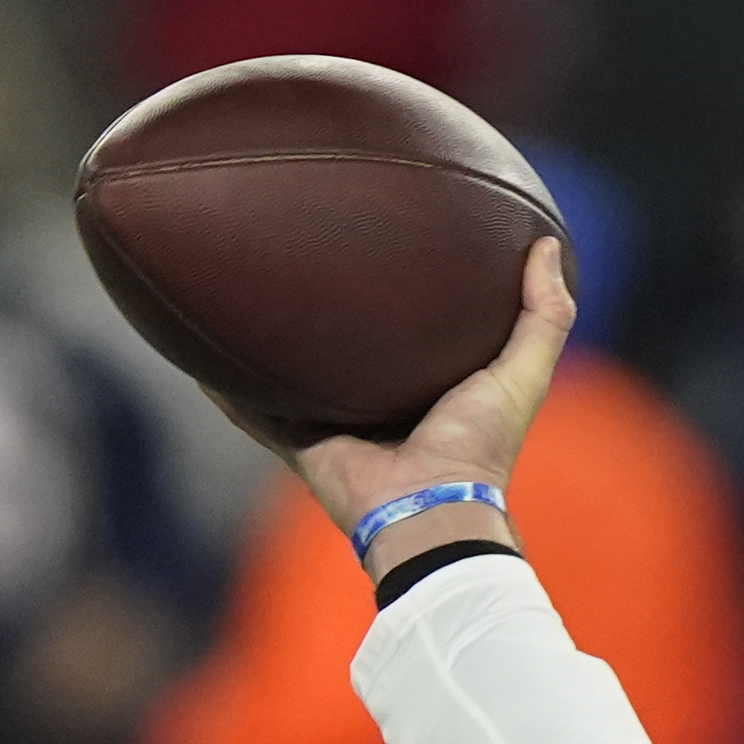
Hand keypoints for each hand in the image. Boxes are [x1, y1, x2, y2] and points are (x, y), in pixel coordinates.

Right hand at [218, 239, 570, 578]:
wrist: (429, 503)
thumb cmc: (480, 444)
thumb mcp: (523, 372)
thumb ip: (544, 315)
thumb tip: (549, 246)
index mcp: (425, 385)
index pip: (407, 328)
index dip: (399, 290)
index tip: (385, 239)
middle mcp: (375, 401)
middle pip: (340, 346)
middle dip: (319, 308)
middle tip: (296, 251)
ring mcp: (332, 422)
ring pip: (288, 373)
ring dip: (264, 341)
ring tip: (233, 288)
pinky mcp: (296, 441)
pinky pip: (249, 409)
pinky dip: (221, 386)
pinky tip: (194, 352)